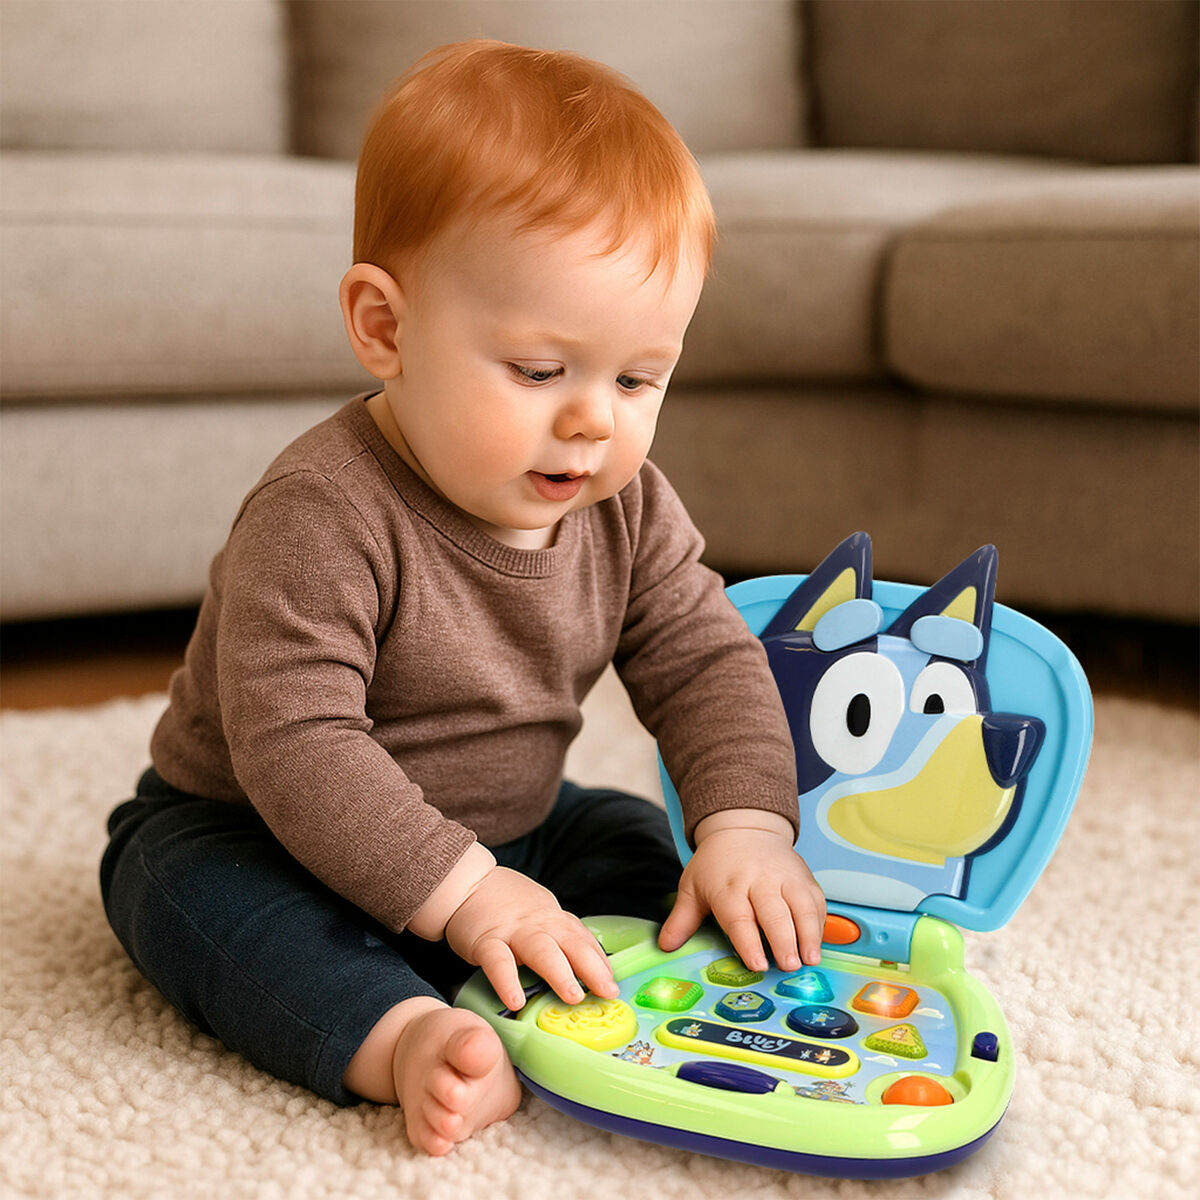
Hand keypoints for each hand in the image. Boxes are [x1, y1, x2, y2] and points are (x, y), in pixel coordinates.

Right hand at [443, 867, 617, 1011]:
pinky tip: (515, 1000)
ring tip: (573, 996)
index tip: (613, 985)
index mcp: (554, 920)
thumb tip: (592, 966)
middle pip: (571, 943)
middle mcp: (539, 924)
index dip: (601, 962)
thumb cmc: (508, 905)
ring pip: (541, 949)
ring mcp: (513, 931)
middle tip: (607, 992)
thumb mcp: (542, 915)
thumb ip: (563, 937)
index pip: (583, 940)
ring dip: (560, 972)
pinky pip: (498, 961)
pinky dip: (507, 981)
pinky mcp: (485, 940)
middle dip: (592, 968)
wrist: (468, 883)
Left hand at [658, 811, 826, 970]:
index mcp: (728, 886)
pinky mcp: (803, 877)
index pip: (739, 917)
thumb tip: (665, 946)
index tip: (757, 964)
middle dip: (784, 941)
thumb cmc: (716, 865)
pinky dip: (819, 924)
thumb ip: (682, 919)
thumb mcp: (692, 887)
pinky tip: (816, 944)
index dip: (749, 942)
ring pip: (801, 906)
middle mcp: (758, 880)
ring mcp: (784, 877)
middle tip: (789, 966)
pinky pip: (816, 900)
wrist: (744, 828)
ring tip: (810, 959)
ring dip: (808, 934)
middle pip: (774, 913)